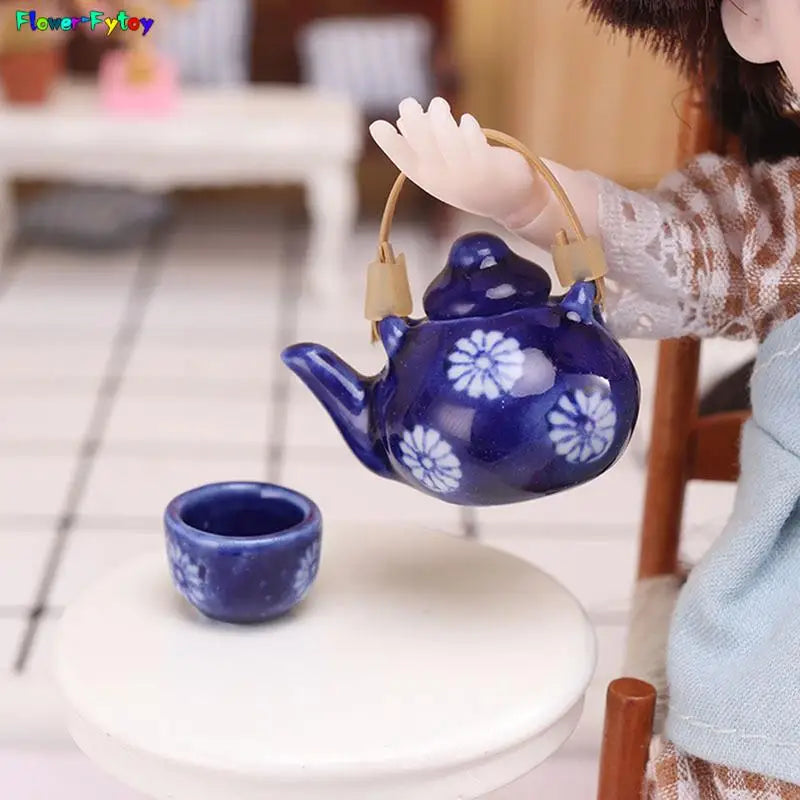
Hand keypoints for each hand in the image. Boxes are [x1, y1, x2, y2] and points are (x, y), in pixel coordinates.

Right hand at [369, 97, 548, 228]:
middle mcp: (445, 181)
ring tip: (438, 104)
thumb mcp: (444, 165)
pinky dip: (468, 130)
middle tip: (407, 102)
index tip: (376, 125)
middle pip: (424, 148)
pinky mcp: (488, 168)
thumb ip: (425, 145)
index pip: (404, 160)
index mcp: (430, 179)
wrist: (510, 199)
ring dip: (440, 120)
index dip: (390, 144)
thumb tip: (402, 121)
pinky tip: (466, 121)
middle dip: (413, 124)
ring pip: (448, 143)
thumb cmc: (472, 176)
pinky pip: (475, 145)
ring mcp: (467, 176)